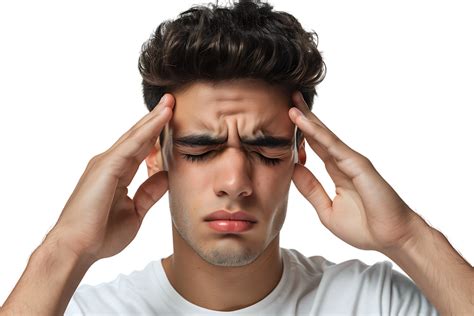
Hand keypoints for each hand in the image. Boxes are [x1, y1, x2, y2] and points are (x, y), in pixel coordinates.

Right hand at [45, 94, 173, 262]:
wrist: (77, 249)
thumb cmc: (100, 235)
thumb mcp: (135, 211)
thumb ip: (150, 192)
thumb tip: (166, 176)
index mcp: (117, 174)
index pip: (142, 150)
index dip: (157, 136)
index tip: (173, 123)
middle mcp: (110, 164)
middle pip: (139, 137)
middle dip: (156, 120)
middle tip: (172, 102)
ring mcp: (106, 163)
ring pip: (136, 136)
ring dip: (154, 118)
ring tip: (170, 102)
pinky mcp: (106, 167)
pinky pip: (132, 145)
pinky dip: (148, 130)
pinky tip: (162, 118)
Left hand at [288, 91, 421, 252]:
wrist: (392, 238)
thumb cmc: (365, 228)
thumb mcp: (326, 209)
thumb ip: (310, 189)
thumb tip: (293, 169)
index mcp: (337, 171)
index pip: (314, 146)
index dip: (299, 133)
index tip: (281, 121)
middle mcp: (343, 161)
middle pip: (318, 134)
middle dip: (303, 117)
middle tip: (287, 98)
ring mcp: (351, 160)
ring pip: (324, 135)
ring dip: (307, 118)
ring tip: (291, 101)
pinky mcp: (358, 163)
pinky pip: (332, 145)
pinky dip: (316, 132)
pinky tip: (302, 121)